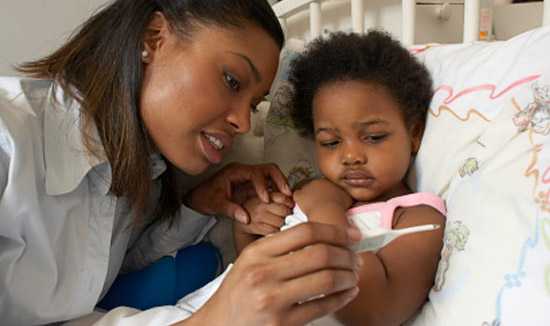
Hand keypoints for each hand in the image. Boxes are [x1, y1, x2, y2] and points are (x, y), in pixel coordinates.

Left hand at [185, 163, 291, 222]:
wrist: (199, 198)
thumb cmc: (205, 197)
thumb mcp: (216, 205)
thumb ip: (231, 210)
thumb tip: (246, 218)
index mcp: (235, 171)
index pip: (255, 173)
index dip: (262, 185)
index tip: (265, 199)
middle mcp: (245, 171)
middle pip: (268, 168)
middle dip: (279, 180)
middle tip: (286, 194)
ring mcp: (250, 177)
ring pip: (271, 174)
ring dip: (281, 184)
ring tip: (288, 197)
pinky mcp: (253, 185)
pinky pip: (269, 184)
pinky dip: (277, 190)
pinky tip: (282, 201)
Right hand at [186, 223, 363, 325]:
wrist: (218, 325)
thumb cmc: (238, 293)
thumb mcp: (251, 261)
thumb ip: (281, 248)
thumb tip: (327, 238)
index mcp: (258, 252)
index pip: (305, 232)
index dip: (335, 231)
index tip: (351, 235)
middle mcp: (264, 273)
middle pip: (320, 254)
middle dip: (346, 255)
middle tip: (355, 258)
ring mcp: (272, 299)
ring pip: (326, 280)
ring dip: (348, 276)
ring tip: (354, 275)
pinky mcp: (282, 323)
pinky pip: (322, 306)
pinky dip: (343, 297)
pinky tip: (349, 292)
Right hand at [236, 192, 293, 235]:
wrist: (239, 216)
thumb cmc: (257, 206)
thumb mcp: (265, 196)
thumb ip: (278, 196)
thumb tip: (294, 198)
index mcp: (264, 195)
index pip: (282, 197)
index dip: (289, 202)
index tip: (291, 205)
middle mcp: (261, 205)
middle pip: (284, 211)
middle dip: (288, 214)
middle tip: (286, 215)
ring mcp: (258, 217)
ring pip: (280, 222)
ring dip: (283, 224)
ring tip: (279, 221)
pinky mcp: (256, 227)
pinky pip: (274, 231)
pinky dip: (277, 231)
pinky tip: (274, 228)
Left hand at [294, 178, 352, 213]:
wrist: (328, 212)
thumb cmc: (339, 207)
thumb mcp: (348, 199)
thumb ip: (345, 195)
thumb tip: (346, 197)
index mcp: (328, 181)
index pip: (325, 185)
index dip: (325, 192)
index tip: (326, 199)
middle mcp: (317, 182)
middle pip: (315, 186)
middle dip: (316, 193)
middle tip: (319, 203)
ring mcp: (307, 187)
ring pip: (306, 190)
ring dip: (308, 196)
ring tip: (311, 206)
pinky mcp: (299, 195)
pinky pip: (297, 196)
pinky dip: (299, 200)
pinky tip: (303, 206)